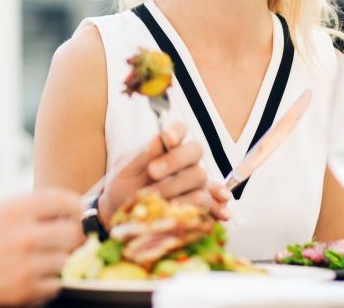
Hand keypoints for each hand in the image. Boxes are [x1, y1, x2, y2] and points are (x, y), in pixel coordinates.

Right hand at [0, 187, 82, 307]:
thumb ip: (23, 213)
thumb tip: (54, 214)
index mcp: (15, 209)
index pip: (64, 200)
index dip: (74, 206)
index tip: (74, 211)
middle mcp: (24, 234)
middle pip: (72, 232)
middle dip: (68, 236)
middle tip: (60, 239)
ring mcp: (26, 264)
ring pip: (65, 260)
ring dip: (55, 261)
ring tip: (37, 260)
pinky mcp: (23, 290)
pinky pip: (54, 285)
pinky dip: (47, 283)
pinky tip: (32, 278)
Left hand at [98, 121, 230, 226]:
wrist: (121, 212)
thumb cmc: (123, 184)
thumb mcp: (125, 168)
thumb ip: (143, 154)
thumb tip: (160, 137)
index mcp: (166, 146)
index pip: (180, 129)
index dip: (177, 131)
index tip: (167, 137)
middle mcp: (184, 161)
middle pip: (195, 152)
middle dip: (174, 161)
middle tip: (153, 171)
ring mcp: (193, 182)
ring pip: (199, 178)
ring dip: (177, 188)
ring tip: (157, 199)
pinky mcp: (197, 203)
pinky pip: (211, 202)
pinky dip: (217, 207)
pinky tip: (222, 213)